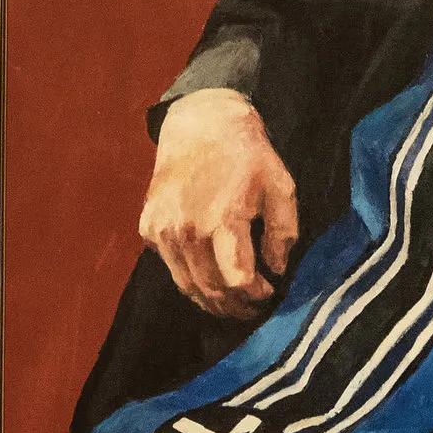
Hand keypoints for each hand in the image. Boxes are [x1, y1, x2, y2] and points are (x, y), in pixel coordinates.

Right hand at [138, 90, 298, 320]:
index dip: (255, 295)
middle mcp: (187, 230)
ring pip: (185, 285)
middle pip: (210, 290)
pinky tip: (207, 274)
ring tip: (230, 302)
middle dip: (234, 307)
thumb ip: (283, 232)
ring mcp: (163, 230)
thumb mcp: (281, 186)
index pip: (237, 281)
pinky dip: (188, 278)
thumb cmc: (247, 155)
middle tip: (251, 308)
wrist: (202, 124)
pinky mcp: (148, 226)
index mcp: (222, 220)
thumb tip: (276, 270)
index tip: (268, 292)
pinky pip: (169, 266)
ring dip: (209, 301)